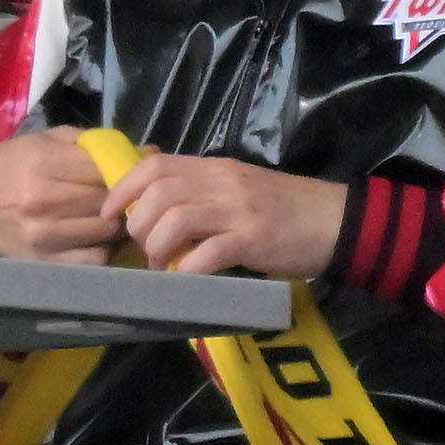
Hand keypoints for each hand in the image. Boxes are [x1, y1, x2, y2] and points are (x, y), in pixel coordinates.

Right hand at [0, 127, 124, 264]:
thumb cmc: (5, 165)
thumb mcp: (44, 141)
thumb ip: (93, 145)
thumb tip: (148, 151)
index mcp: (45, 164)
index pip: (106, 171)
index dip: (126, 172)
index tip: (132, 174)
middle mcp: (45, 200)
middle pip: (108, 201)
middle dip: (123, 198)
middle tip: (128, 197)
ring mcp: (43, 234)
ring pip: (105, 231)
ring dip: (116, 224)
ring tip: (114, 216)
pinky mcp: (41, 260)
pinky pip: (91, 260)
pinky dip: (102, 250)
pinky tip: (97, 238)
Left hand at [100, 152, 348, 277]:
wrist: (336, 219)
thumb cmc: (285, 208)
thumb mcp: (239, 189)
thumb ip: (203, 194)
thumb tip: (157, 213)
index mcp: (216, 168)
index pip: (156, 165)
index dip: (123, 188)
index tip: (108, 213)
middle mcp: (223, 182)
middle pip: (159, 192)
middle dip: (138, 224)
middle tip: (143, 249)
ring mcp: (239, 209)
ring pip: (176, 219)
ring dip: (157, 247)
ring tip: (161, 266)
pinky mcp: (255, 239)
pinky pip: (208, 253)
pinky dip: (187, 269)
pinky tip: (186, 279)